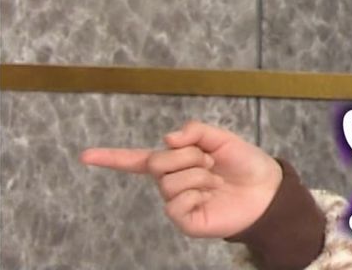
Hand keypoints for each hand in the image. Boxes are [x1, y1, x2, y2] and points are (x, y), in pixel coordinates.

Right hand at [80, 121, 282, 238]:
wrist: (266, 189)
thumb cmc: (245, 163)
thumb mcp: (222, 139)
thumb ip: (195, 131)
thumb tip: (166, 138)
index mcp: (177, 162)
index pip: (138, 160)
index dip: (111, 158)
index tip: (85, 155)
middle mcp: (171, 182)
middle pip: (158, 161)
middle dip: (186, 155)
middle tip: (210, 162)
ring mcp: (176, 202)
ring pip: (170, 181)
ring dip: (197, 175)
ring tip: (215, 179)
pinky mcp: (185, 220)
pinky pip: (176, 203)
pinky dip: (195, 194)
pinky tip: (209, 197)